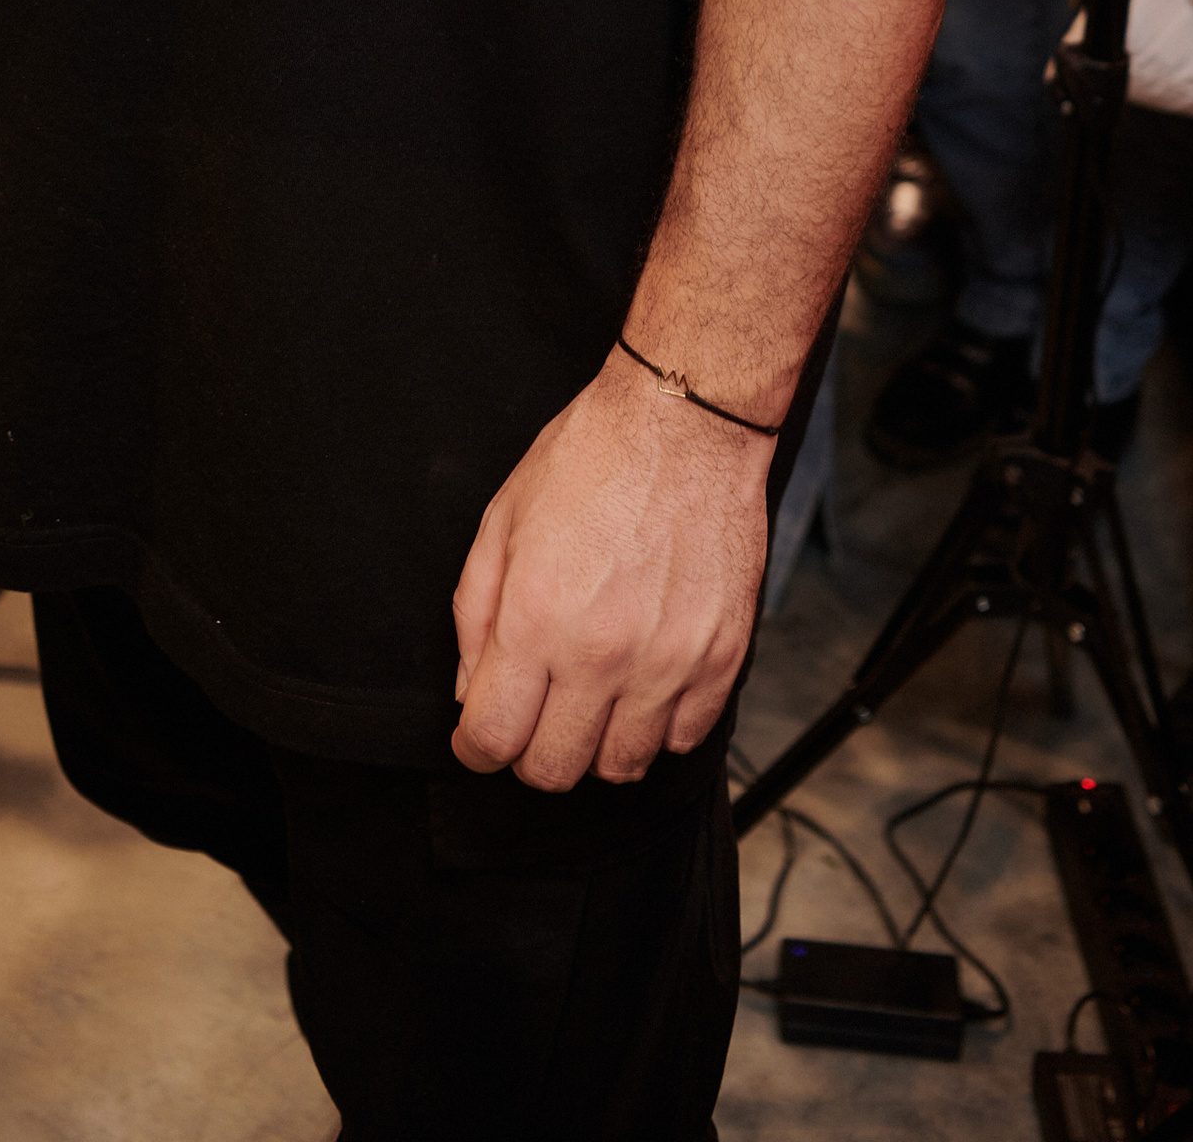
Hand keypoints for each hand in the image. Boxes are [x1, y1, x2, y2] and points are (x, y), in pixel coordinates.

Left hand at [449, 351, 772, 790]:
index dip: (475, 748)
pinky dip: (657, 727)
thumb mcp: (502, 520)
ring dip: (597, 744)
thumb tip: (471, 690)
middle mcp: (601, 653)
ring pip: (621, 766)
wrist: (684, 423)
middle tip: (536, 714)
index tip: (480, 736)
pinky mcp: (720, 658)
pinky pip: (683, 739)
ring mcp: (667, 662)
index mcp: (536, 618)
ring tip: (593, 697)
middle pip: (554, 769)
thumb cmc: (591, 459)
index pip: (493, 738)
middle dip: (531, 752)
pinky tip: (643, 684)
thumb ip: (474, 615)